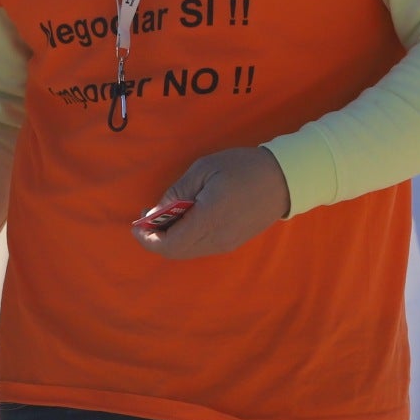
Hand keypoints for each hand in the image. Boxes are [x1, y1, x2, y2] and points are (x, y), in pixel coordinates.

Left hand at [135, 146, 290, 259]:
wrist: (283, 180)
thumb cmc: (242, 167)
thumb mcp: (205, 169)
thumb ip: (178, 191)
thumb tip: (157, 211)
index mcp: (208, 220)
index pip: (169, 244)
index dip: (148, 239)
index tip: (136, 224)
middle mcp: (216, 239)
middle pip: (176, 252)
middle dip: (156, 239)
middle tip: (147, 218)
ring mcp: (226, 244)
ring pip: (188, 251)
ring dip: (171, 238)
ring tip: (165, 215)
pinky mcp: (232, 243)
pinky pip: (201, 247)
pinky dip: (186, 238)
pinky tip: (185, 218)